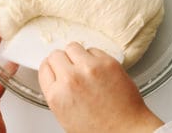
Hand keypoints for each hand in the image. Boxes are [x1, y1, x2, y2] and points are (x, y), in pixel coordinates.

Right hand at [39, 42, 163, 132]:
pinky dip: (94, 57)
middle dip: (62, 60)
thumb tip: (55, 73)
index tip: (55, 67)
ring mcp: (90, 67)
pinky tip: (98, 69)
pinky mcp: (107, 61)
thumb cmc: (98, 129)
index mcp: (57, 95)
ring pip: (73, 46)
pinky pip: (92, 49)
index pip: (44, 67)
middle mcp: (71, 78)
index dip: (51, 67)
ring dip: (76, 55)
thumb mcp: (65, 115)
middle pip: (56, 54)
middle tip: (70, 67)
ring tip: (84, 67)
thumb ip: (56, 91)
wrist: (127, 130)